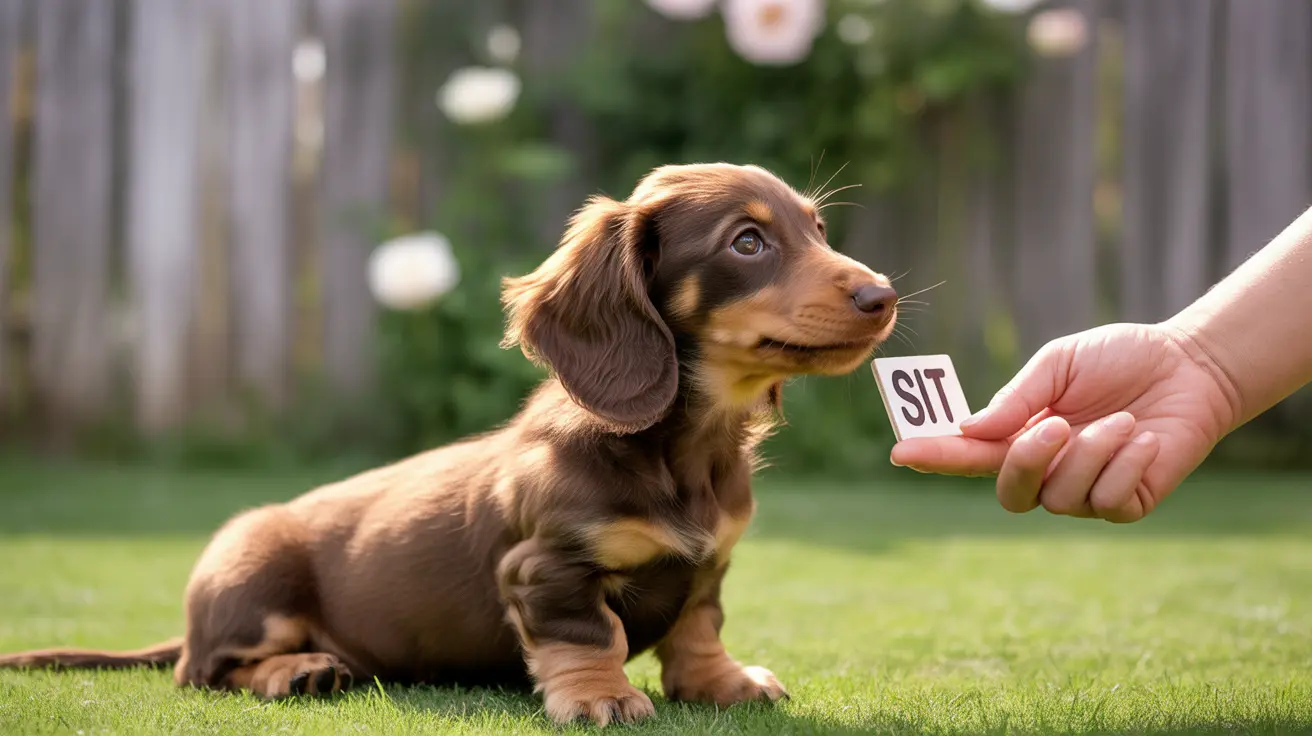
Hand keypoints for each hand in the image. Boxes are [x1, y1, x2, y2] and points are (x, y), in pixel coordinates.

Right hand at [888, 323, 1237, 521]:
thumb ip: (1016, 397)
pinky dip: (1126, 465)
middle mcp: (1047, 468)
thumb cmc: (1120, 358)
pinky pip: (1108, 501)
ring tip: (1123, 419)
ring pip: (1063, 497)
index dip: (935, 454)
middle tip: (1056, 424)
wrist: (1191, 366)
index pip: (968, 452)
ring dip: (1092, 453)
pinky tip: (1145, 439)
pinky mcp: (1126, 503)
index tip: (902, 451)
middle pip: (1011, 491)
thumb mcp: (1059, 363)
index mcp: (1020, 432)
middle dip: (1028, 461)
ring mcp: (1084, 491)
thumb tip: (968, 426)